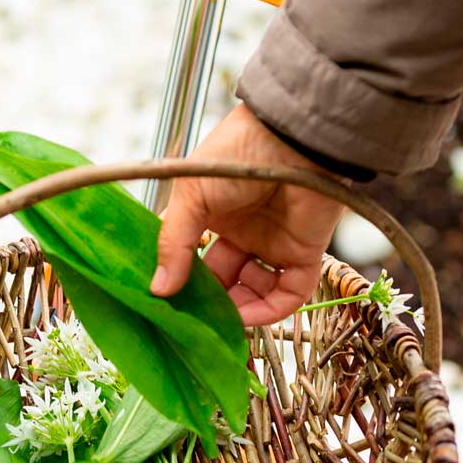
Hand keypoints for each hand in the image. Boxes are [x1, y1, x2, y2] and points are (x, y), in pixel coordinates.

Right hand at [150, 104, 345, 324]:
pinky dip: (269, 311)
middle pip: (225, 280)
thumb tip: (158, 288)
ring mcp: (275, 244)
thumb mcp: (191, 197)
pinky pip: (289, 294)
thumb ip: (174, 243)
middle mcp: (246, 231)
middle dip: (209, 302)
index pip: (197, 257)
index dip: (182, 279)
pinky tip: (246, 317)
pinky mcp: (305, 254)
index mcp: (216, 214)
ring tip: (217, 322)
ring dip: (237, 311)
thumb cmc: (238, 153)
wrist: (291, 140)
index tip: (165, 300)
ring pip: (255, 292)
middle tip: (190, 319)